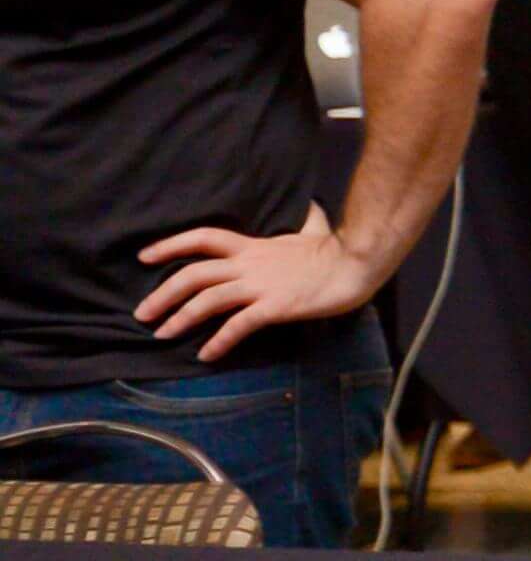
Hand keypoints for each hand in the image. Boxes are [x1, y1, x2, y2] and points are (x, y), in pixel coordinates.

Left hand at [133, 204, 379, 360]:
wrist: (358, 264)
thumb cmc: (338, 251)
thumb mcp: (315, 230)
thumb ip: (307, 222)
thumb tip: (313, 206)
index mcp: (253, 246)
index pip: (203, 238)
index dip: (170, 245)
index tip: (144, 257)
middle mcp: (249, 265)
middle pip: (193, 274)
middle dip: (163, 294)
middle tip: (142, 313)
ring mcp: (261, 286)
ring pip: (208, 299)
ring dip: (181, 318)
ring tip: (162, 335)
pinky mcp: (276, 307)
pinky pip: (239, 324)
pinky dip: (219, 340)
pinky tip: (206, 355)